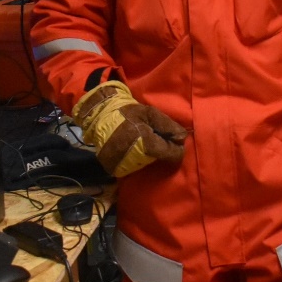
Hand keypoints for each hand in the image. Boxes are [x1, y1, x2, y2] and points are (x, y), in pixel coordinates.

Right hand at [72, 81, 186, 177]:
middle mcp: (135, 159)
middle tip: (152, 135)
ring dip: (147, 154)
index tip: (174, 140)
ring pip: (146, 164)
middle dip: (160, 149)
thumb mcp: (150, 113)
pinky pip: (132, 166)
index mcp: (146, 144)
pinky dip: (135, 158)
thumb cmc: (127, 112)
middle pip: (158, 160)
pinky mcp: (114, 169)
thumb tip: (183, 138)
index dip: (176, 148)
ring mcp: (123, 166)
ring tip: (140, 140)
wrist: (98, 115)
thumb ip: (168, 126)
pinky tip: (132, 147)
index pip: (172, 154)